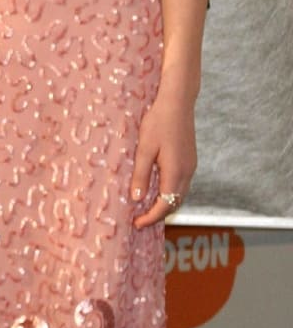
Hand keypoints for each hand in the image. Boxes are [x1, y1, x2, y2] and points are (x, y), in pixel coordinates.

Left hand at [131, 84, 196, 228]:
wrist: (177, 102)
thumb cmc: (158, 122)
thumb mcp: (144, 149)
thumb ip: (141, 175)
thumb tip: (137, 199)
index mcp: (176, 172)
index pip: (165, 205)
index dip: (151, 217)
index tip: (137, 224)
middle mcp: (187, 172)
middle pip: (175, 203)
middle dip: (158, 214)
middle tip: (139, 220)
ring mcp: (191, 166)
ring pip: (180, 194)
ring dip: (165, 204)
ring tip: (146, 208)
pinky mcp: (190, 159)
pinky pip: (181, 183)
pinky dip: (170, 192)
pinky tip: (157, 189)